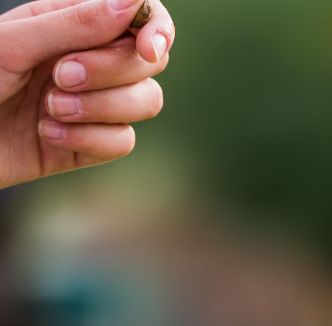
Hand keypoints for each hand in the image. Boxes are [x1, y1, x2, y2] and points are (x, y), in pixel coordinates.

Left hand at [0, 0, 172, 188]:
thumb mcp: (13, 44)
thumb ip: (75, 23)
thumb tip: (133, 2)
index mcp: (69, 23)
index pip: (139, 16)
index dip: (155, 29)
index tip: (147, 48)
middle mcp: (88, 60)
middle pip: (148, 63)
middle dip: (111, 73)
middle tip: (61, 77)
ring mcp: (92, 103)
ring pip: (146, 103)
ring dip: (101, 109)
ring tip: (50, 110)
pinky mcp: (88, 144)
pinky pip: (123, 142)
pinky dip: (88, 140)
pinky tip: (48, 134)